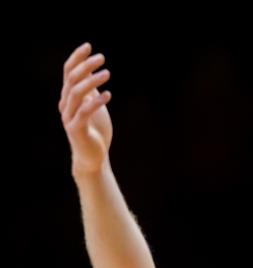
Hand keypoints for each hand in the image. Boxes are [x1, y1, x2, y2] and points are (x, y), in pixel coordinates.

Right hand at [59, 43, 112, 175]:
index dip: (77, 58)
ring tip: (107, 73)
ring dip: (91, 82)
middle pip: (71, 80)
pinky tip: (108, 95)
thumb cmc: (94, 131)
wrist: (92, 157)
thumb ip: (90, 91)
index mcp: (69, 97)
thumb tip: (93, 71)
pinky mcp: (76, 130)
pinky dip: (95, 102)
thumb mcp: (93, 106)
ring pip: (76, 94)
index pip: (68, 72)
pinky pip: (84, 113)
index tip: (88, 46)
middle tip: (101, 58)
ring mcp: (69, 117)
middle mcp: (66, 104)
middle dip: (85, 66)